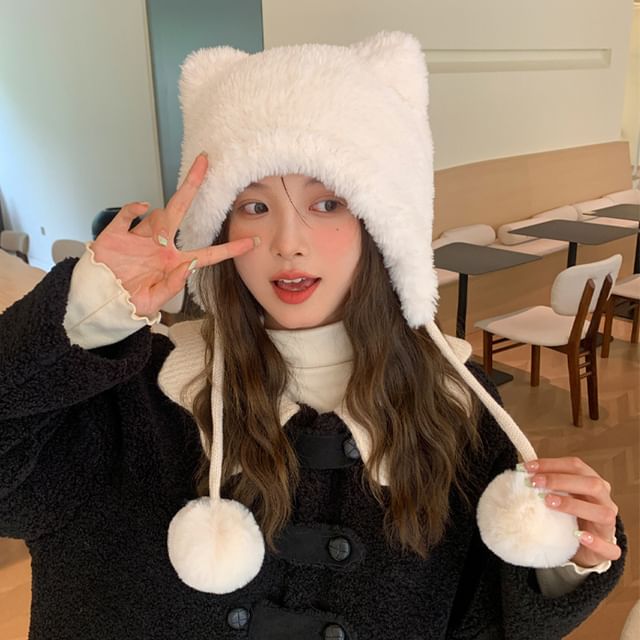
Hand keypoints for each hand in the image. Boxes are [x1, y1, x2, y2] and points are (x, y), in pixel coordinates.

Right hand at [92, 153, 258, 316]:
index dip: (230, 249)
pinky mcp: (116, 234)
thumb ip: (172, 285)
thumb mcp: (154, 301)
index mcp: (174, 263)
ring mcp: (139, 238)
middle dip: (193, 186)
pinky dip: (133, 208)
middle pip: (181, 211)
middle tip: (205, 163)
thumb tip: (190, 265)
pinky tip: (140, 207)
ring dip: (161, 220)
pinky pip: (127, 215)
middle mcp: (160, 246)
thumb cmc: (127, 304)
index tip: (252, 242)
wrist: (97, 303)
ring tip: (157, 241)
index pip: (208, 254)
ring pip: (158, 214)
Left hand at [522, 457, 620, 567]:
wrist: (584, 547)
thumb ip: (546, 485)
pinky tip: (579, 536)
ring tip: (549, 502)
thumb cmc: (569, 516)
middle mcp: (605, 501)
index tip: (527, 467)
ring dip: (575, 505)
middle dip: (561, 480)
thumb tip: (521, 472)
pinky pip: (610, 547)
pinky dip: (595, 542)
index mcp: (592, 484)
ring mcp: (609, 526)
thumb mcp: (559, 496)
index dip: (551, 464)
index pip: (576, 466)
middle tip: (535, 483)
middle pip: (592, 484)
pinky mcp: (609, 549)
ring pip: (603, 513)